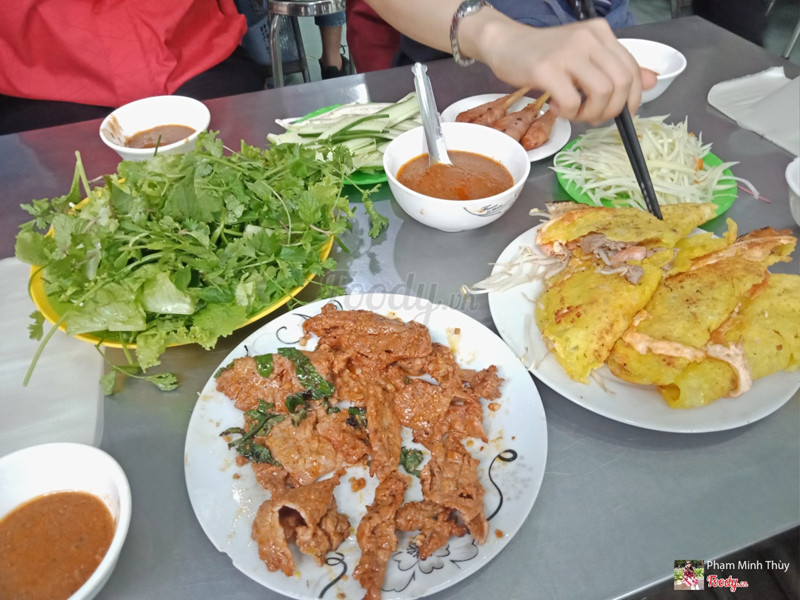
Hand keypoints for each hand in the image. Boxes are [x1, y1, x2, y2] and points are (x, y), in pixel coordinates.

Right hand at [477, 18, 655, 122]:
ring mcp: (568, 52)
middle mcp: (588, 38)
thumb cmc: (543, 54)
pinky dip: (569, 113)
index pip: (632, 69)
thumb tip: (652, 81)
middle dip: (612, 110)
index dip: (633, 99)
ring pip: (602, 92)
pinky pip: (572, 101)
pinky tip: (558, 108)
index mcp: (600, 33)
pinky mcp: (547, 69)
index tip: (622, 113)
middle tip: (594, 117)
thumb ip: (615, 67)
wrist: (505, 43)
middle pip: (621, 83)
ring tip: (576, 113)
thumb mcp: (584, 56)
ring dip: (591, 114)